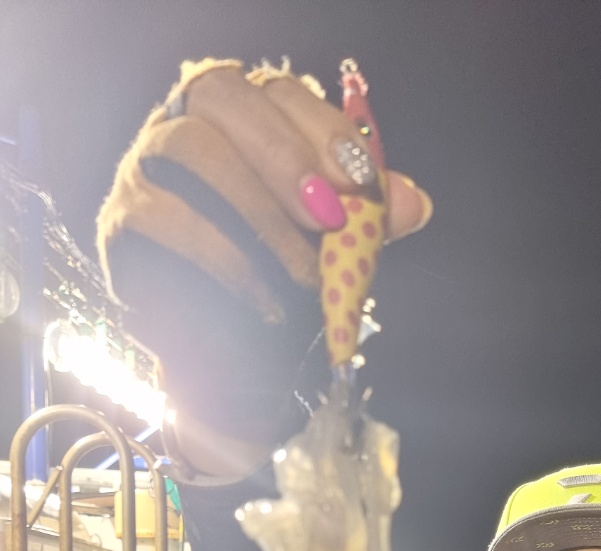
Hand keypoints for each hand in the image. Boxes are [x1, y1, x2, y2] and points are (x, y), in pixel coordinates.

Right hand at [97, 59, 431, 476]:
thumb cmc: (277, 276)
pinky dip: (223, 258)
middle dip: (283, 154)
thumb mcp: (331, 245)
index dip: (319, 128)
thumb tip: (415, 204)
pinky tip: (265, 299)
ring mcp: (144, 163)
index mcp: (241, 115)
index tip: (360, 181)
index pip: (275, 89)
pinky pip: (166, 217)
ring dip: (258, 211)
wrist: (222, 349)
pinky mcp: (123, 218)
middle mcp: (184, 120)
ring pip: (189, 148)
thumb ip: (367, 219)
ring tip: (303, 274)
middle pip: (220, 94)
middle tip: (328, 219)